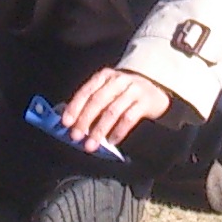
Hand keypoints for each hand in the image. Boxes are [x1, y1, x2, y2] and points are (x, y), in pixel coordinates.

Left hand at [58, 65, 182, 151]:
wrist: (155, 90)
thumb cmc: (124, 94)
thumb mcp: (107, 91)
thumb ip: (90, 102)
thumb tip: (70, 121)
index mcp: (105, 76)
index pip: (87, 91)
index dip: (75, 107)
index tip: (66, 123)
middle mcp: (118, 80)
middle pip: (98, 100)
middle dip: (85, 120)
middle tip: (76, 136)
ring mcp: (133, 90)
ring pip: (112, 111)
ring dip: (100, 130)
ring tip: (91, 145)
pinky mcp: (145, 101)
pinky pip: (129, 118)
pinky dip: (118, 131)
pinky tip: (112, 141)